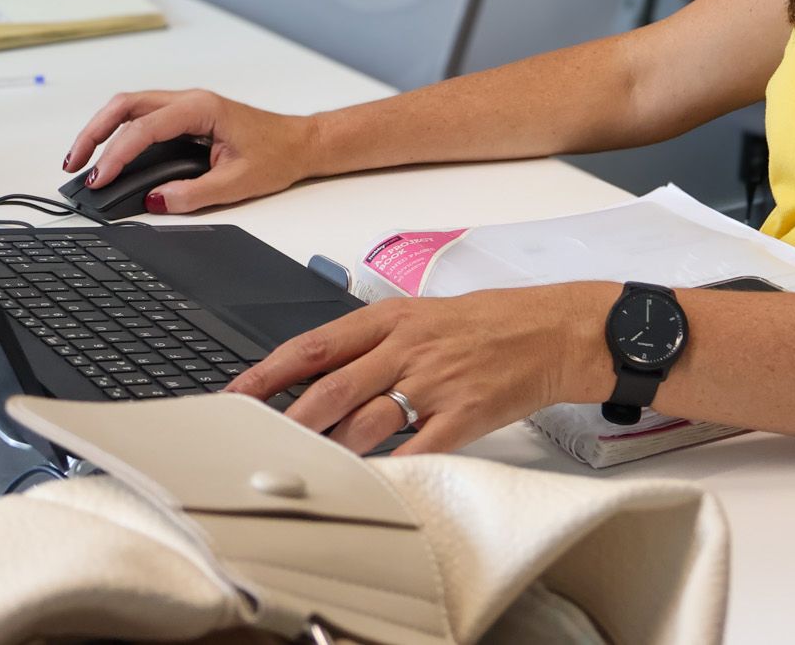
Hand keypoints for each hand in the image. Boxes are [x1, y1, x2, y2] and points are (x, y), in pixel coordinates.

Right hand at [63, 88, 316, 213]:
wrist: (301, 142)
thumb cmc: (278, 154)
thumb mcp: (238, 183)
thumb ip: (194, 194)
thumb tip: (156, 201)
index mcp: (201, 109)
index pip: (145, 128)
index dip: (116, 155)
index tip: (99, 179)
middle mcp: (189, 100)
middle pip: (125, 105)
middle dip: (93, 133)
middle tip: (73, 165)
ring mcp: (185, 106)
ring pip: (129, 107)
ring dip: (101, 130)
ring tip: (81, 162)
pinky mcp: (184, 117)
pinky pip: (142, 118)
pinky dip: (118, 132)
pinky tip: (107, 155)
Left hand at [224, 283, 615, 454]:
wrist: (557, 330)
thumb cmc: (496, 322)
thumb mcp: (428, 314)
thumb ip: (377, 341)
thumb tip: (324, 371)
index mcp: (394, 319)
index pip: (316, 345)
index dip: (269, 372)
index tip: (237, 395)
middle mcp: (408, 348)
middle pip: (331, 388)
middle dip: (287, 420)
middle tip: (255, 443)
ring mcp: (435, 383)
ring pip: (365, 421)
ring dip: (330, 448)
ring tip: (304, 466)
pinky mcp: (463, 415)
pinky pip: (415, 449)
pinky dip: (387, 468)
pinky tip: (366, 480)